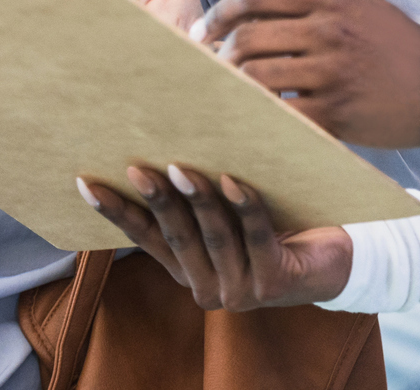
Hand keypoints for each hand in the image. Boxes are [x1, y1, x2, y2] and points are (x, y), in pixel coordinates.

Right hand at [79, 164, 353, 308]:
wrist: (332, 259)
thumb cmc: (271, 224)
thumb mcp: (226, 213)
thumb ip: (193, 193)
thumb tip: (165, 128)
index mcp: (187, 270)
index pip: (145, 237)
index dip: (116, 211)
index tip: (87, 182)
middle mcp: (209, 287)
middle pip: (177, 236)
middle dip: (156, 199)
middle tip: (137, 167)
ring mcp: (242, 289)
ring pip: (214, 236)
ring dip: (197, 200)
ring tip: (181, 166)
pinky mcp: (276, 282)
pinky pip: (256, 236)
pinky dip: (245, 206)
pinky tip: (234, 180)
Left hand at [194, 0, 419, 147]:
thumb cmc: (399, 48)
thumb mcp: (360, 11)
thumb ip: (313, 10)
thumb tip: (254, 20)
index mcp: (329, 2)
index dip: (220, 11)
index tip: (204, 30)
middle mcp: (327, 33)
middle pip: (247, 37)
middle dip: (218, 55)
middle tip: (208, 70)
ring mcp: (332, 73)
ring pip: (257, 78)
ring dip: (233, 88)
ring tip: (227, 97)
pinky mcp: (338, 113)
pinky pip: (283, 116)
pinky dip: (260, 119)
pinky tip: (253, 123)